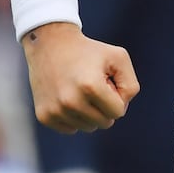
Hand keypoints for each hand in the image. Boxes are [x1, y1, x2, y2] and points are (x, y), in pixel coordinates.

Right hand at [22, 21, 137, 132]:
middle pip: (104, 123)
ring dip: (89, 111)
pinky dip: (74, 116)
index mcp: (91, 86)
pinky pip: (71, 128)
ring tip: (79, 88)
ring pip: (88, 127)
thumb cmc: (90, 51)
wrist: (50, 43)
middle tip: (92, 84)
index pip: (118, 112)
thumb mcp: (118, 58)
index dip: (116, 96)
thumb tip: (119, 111)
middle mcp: (71, 101)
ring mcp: (55, 110)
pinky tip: (67, 96)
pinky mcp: (44, 115)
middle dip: (104, 105)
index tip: (106, 80)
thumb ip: (130, 86)